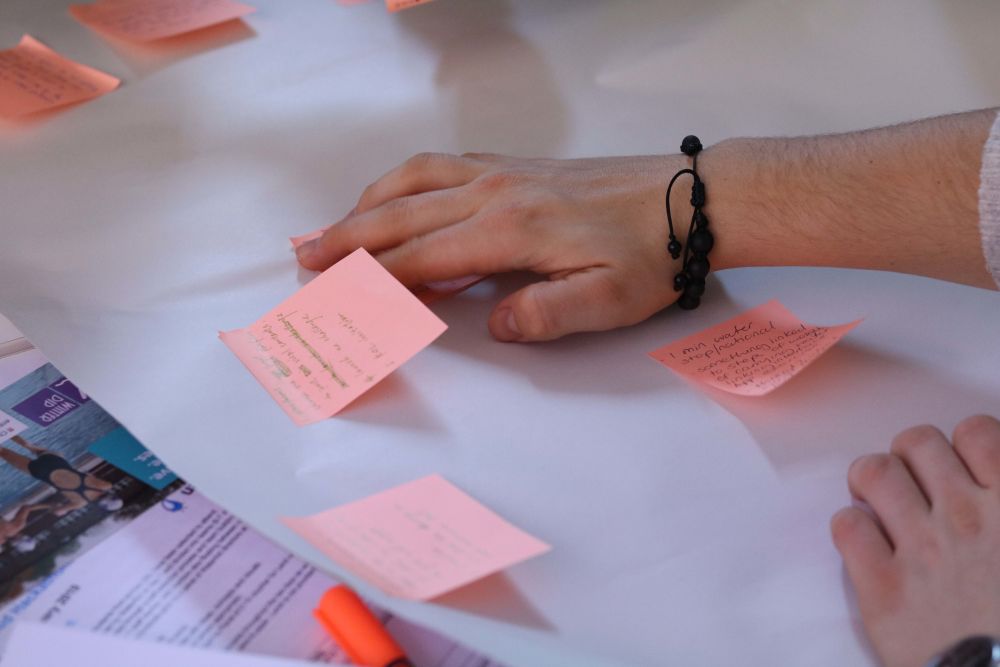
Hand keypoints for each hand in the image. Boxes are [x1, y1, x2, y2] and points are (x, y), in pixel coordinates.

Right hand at [295, 152, 692, 340]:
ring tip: (334, 230)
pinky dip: (402, 181)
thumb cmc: (650, 254)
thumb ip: (547, 314)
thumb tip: (494, 325)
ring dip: (366, 204)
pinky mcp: (514, 166)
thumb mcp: (608, 300)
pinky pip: (440, 165)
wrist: (688, 200)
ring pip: (413, 180)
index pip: (422, 257)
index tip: (332, 296)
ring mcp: (501, 173)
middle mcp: (493, 193)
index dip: (372, 280)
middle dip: (347, 238)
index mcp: (508, 230)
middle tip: (305, 260)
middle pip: (400, 214)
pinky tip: (395, 196)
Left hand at [831, 415, 999, 666]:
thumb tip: (990, 487)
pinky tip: (866, 545)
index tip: (961, 466)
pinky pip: (847, 525)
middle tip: (914, 484)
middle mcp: (966, 518)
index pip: (976, 433)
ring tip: (878, 502)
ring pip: (873, 472)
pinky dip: (852, 529)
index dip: (964, 445)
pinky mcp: (884, 588)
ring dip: (872, 482)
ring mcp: (921, 550)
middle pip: (917, 442)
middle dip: (911, 457)